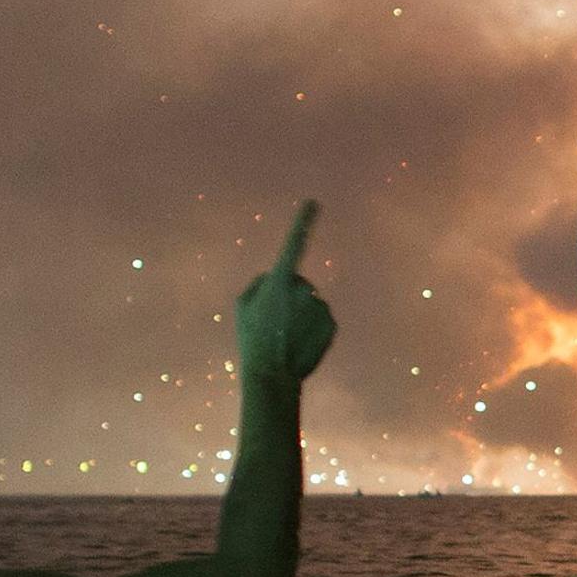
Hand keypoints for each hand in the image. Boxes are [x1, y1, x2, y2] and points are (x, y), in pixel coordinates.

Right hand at [236, 200, 336, 383]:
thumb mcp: (243, 306)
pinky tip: (299, 342)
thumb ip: (259, 285)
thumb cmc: (253, 338)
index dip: (303, 222)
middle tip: (275, 321)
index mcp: (279, 281)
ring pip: (310, 303)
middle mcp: (304, 289)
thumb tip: (274, 278)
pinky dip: (312, 328)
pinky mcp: (333, 323)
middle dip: (289, 296)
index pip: (293, 245)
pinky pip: (321, 319)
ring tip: (285, 334)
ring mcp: (320, 306)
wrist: (272, 374)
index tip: (314, 202)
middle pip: (298, 283)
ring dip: (300, 314)